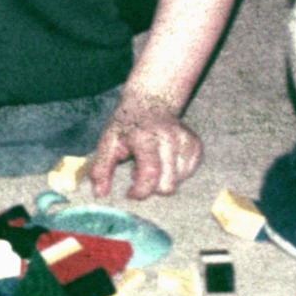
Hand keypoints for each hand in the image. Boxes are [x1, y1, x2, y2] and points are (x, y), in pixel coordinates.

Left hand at [87, 100, 201, 199]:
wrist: (150, 102)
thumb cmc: (126, 125)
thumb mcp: (107, 142)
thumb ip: (101, 169)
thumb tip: (100, 193)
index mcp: (144, 137)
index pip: (150, 174)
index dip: (140, 191)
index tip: (130, 193)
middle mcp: (169, 139)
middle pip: (167, 185)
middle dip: (151, 187)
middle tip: (137, 171)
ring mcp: (186, 141)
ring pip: (178, 182)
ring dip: (162, 179)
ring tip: (149, 163)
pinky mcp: (196, 146)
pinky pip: (188, 174)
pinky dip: (174, 174)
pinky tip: (163, 161)